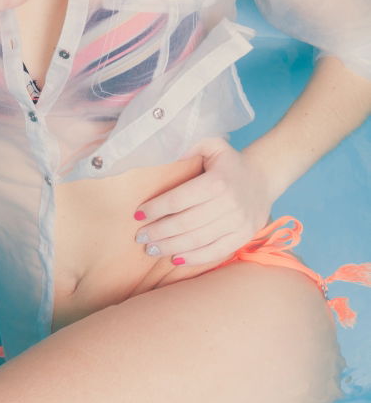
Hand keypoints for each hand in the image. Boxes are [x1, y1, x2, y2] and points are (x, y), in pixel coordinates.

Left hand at [132, 137, 273, 266]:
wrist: (263, 177)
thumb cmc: (228, 161)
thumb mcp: (212, 144)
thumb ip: (190, 145)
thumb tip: (167, 153)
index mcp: (218, 181)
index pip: (179, 199)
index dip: (156, 208)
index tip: (138, 214)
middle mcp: (229, 203)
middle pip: (185, 223)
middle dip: (159, 232)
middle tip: (139, 237)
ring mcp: (238, 223)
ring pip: (198, 240)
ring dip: (171, 247)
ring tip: (151, 249)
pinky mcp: (243, 236)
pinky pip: (216, 252)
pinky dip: (194, 258)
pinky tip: (175, 259)